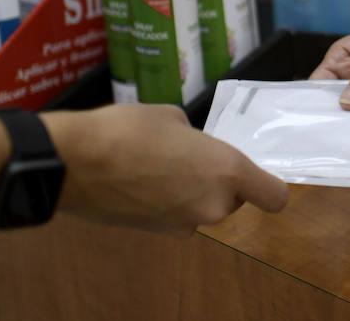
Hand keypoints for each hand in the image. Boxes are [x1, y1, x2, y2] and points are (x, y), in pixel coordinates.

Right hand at [42, 104, 286, 236]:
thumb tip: (190, 147)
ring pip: (203, 207)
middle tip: (191, 156)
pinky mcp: (155, 233)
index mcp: (227, 172)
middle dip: (219, 181)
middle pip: (234, 200)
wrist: (74, 163)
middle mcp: (213, 206)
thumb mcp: (172, 117)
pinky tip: (140, 180)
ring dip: (191, 192)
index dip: (268, 186)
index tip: (255, 174)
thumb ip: (195, 139)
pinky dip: (166, 202)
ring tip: (159, 165)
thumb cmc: (130, 129)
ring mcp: (182, 225)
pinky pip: (176, 215)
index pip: (274, 197)